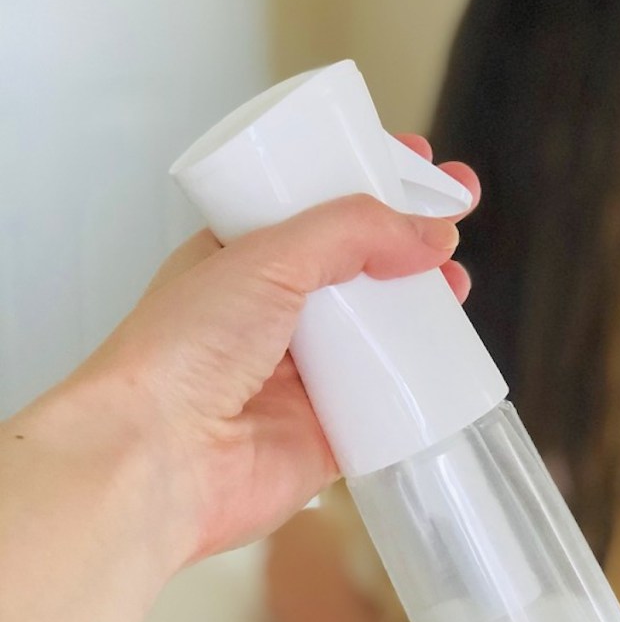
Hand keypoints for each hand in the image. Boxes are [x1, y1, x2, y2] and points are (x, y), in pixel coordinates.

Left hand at [84, 138, 478, 565]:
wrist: (161, 456)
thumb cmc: (176, 356)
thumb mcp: (266, 256)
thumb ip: (352, 232)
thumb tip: (430, 231)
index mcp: (242, 260)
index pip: (318, 209)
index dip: (368, 184)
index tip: (416, 164)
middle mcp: (271, 315)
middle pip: (357, 270)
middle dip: (408, 246)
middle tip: (456, 219)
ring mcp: (301, 376)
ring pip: (378, 335)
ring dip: (421, 313)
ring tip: (457, 286)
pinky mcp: (327, 431)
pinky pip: (387, 405)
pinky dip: (417, 387)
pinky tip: (448, 365)